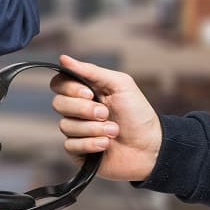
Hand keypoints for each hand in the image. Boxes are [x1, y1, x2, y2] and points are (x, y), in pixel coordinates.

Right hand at [50, 55, 162, 181]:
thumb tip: (63, 58)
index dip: (69, 88)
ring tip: (114, 131)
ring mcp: (77, 131)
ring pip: (65, 126)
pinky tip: (106, 144)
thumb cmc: (138, 114)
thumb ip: (91, 71)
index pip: (58, 84)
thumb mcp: (119, 85)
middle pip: (58, 104)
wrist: (151, 147)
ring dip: (93, 129)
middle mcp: (77, 110)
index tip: (90, 94)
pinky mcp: (78, 151)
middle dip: (84, 110)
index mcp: (85, 92)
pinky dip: (91, 144)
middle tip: (106, 113)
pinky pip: (70, 145)